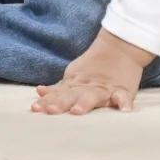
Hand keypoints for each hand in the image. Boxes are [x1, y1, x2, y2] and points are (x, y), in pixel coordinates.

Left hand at [32, 29, 154, 114]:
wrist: (119, 48)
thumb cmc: (92, 67)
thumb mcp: (73, 77)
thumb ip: (58, 88)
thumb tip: (39, 91)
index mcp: (75, 85)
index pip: (58, 94)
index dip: (47, 101)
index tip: (35, 108)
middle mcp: (87, 87)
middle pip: (72, 95)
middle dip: (61, 103)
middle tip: (51, 110)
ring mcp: (104, 88)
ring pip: (94, 96)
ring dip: (85, 103)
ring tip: (77, 111)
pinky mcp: (122, 90)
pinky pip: (123, 97)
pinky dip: (124, 102)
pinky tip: (123, 109)